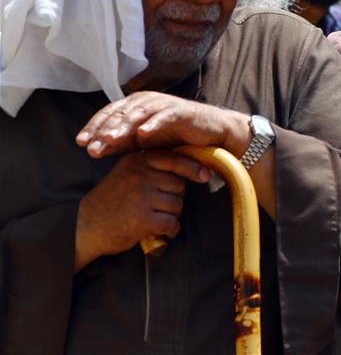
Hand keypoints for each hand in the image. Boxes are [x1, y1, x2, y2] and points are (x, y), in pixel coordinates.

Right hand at [74, 150, 210, 270]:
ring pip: (177, 204)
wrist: (84, 226)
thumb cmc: (112, 201)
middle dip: (174, 197)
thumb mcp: (127, 174)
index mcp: (136, 160)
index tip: (206, 174)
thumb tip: (190, 164)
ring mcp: (140, 196)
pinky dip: (170, 230)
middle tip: (156, 206)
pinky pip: (172, 222)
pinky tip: (158, 230)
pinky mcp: (142, 218)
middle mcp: (139, 175)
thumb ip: (151, 167)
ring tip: (152, 217)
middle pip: (179, 185)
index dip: (193, 168)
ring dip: (171, 215)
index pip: (174, 159)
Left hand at [76, 92, 251, 160]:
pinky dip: (154, 124)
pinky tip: (143, 134)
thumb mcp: (143, 142)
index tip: (81, 143)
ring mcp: (164, 105)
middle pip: (121, 113)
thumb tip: (92, 149)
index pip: (109, 114)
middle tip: (92, 145)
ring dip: (124, 127)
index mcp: (135, 105)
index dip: (94, 126)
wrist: (210, 134)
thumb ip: (121, 143)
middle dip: (104, 129)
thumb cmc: (175, 137)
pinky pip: (165, 116)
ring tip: (111, 139)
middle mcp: (147, 101)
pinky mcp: (182, 111)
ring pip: (139, 114)